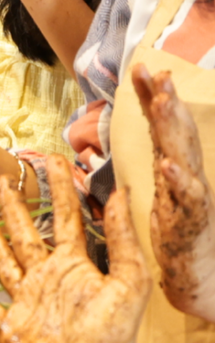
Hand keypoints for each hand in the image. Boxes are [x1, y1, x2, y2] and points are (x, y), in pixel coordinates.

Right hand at [0, 160, 151, 342]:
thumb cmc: (116, 335)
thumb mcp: (129, 281)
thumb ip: (122, 238)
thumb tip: (119, 192)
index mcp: (74, 265)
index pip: (64, 217)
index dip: (58, 187)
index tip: (51, 158)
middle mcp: (47, 279)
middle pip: (27, 234)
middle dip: (16, 208)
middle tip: (4, 181)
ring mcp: (26, 303)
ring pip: (4, 263)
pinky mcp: (10, 328)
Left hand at [132, 64, 214, 321]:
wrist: (201, 275)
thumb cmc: (183, 228)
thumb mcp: (165, 185)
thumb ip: (158, 153)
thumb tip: (147, 118)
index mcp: (177, 167)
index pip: (164, 126)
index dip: (153, 97)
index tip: (140, 68)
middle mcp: (188, 177)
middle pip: (177, 134)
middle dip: (167, 102)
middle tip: (157, 73)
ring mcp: (191, 198)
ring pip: (183, 158)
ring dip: (174, 130)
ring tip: (164, 104)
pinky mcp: (191, 222)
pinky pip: (186, 200)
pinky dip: (179, 181)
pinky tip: (168, 164)